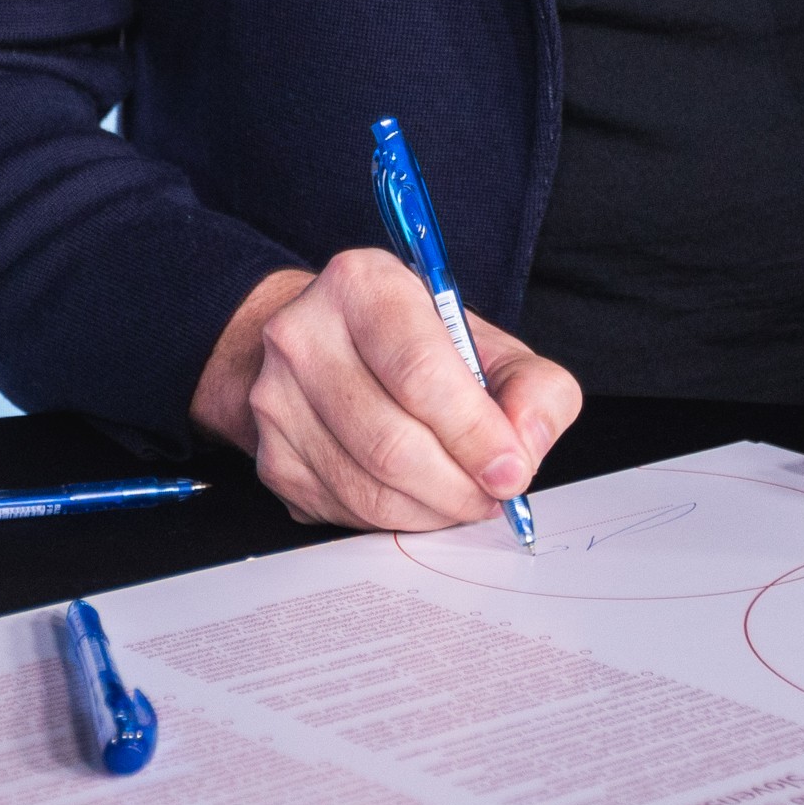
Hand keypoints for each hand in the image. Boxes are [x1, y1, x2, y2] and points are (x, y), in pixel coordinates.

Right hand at [190, 249, 582, 531]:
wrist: (323, 347)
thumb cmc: (413, 346)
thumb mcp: (486, 344)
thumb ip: (532, 387)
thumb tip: (527, 446)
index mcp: (362, 285)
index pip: (419, 372)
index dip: (475, 433)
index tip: (511, 470)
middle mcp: (303, 335)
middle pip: (392, 443)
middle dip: (459, 486)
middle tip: (494, 494)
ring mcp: (276, 400)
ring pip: (369, 489)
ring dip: (433, 510)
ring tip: (464, 496)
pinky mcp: (271, 457)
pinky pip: (346, 513)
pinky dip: (398, 519)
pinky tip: (418, 496)